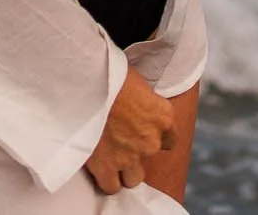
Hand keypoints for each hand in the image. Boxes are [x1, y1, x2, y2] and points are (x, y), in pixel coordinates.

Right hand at [84, 67, 175, 194]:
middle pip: (150, 159)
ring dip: (123, 170)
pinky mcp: (108, 166)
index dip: (155, 137)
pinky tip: (98, 169)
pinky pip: (111, 186)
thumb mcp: (137, 82)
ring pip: (133, 178)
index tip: (142, 133)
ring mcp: (130, 156)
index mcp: (163, 116)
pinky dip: (105, 180)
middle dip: (136, 154)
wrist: (87, 82)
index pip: (170, 140)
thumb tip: (136, 104)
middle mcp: (151, 140)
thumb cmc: (109, 72)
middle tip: (120, 142)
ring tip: (108, 157)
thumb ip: (144, 101)